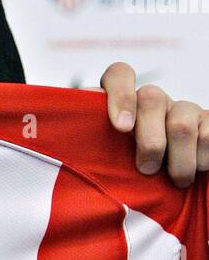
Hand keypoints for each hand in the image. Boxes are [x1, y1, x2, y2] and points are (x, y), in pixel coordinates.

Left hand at [100, 61, 208, 187]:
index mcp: (124, 103)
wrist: (166, 184)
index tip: (121, 128)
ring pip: (182, 124)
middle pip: (151, 98)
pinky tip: (198, 171)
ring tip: (176, 181)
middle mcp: (153, 100)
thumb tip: (65, 134)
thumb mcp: (101, 159)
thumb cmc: (124, 174)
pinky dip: (203, 160)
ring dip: (179, 161)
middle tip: (146, 170)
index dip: (120, 96)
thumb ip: (88, 141)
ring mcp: (183, 109)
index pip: (119, 74)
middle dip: (149, 141)